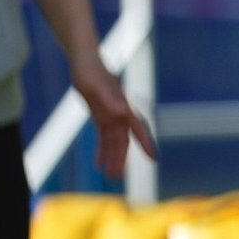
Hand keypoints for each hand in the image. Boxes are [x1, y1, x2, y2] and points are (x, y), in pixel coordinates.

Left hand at [70, 51, 156, 179]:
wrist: (85, 62)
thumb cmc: (91, 71)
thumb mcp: (96, 85)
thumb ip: (110, 98)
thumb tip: (122, 110)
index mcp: (123, 108)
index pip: (138, 128)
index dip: (146, 143)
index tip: (153, 158)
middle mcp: (121, 114)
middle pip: (124, 140)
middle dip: (121, 158)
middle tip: (117, 176)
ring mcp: (112, 117)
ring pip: (114, 142)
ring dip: (112, 158)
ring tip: (110, 176)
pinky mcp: (101, 117)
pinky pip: (103, 138)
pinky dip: (102, 150)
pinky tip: (99, 164)